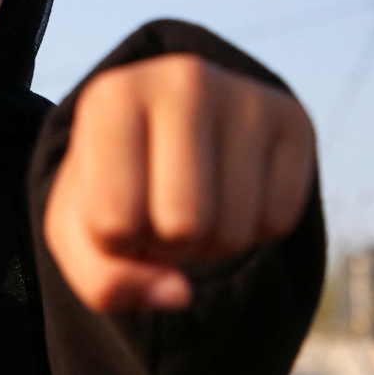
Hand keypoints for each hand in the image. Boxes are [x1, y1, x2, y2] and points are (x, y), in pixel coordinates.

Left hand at [43, 54, 314, 312]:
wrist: (167, 131)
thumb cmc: (113, 186)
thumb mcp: (79, 232)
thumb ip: (103, 281)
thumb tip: (179, 294)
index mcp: (111, 98)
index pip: (113, 221)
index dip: (113, 241)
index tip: (114, 204)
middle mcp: (182, 80)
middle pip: (183, 226)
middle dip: (166, 243)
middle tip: (157, 208)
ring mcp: (244, 95)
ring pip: (233, 231)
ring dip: (208, 244)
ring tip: (190, 202)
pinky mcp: (294, 120)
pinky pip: (277, 222)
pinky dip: (250, 230)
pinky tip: (229, 193)